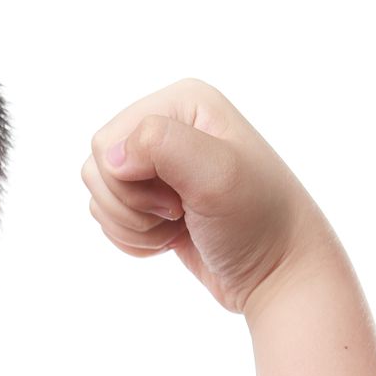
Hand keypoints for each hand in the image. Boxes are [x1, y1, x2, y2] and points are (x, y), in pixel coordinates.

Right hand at [80, 78, 336, 313]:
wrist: (278, 274)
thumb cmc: (258, 223)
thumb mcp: (218, 175)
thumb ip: (160, 145)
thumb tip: (109, 155)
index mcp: (183, 102)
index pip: (107, 141)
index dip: (131, 181)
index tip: (181, 198)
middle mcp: (168, 125)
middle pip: (98, 166)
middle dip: (130, 205)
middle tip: (179, 214)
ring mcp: (160, 164)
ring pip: (100, 193)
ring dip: (133, 225)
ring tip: (178, 227)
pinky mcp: (153, 199)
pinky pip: (109, 215)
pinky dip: (134, 238)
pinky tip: (171, 239)